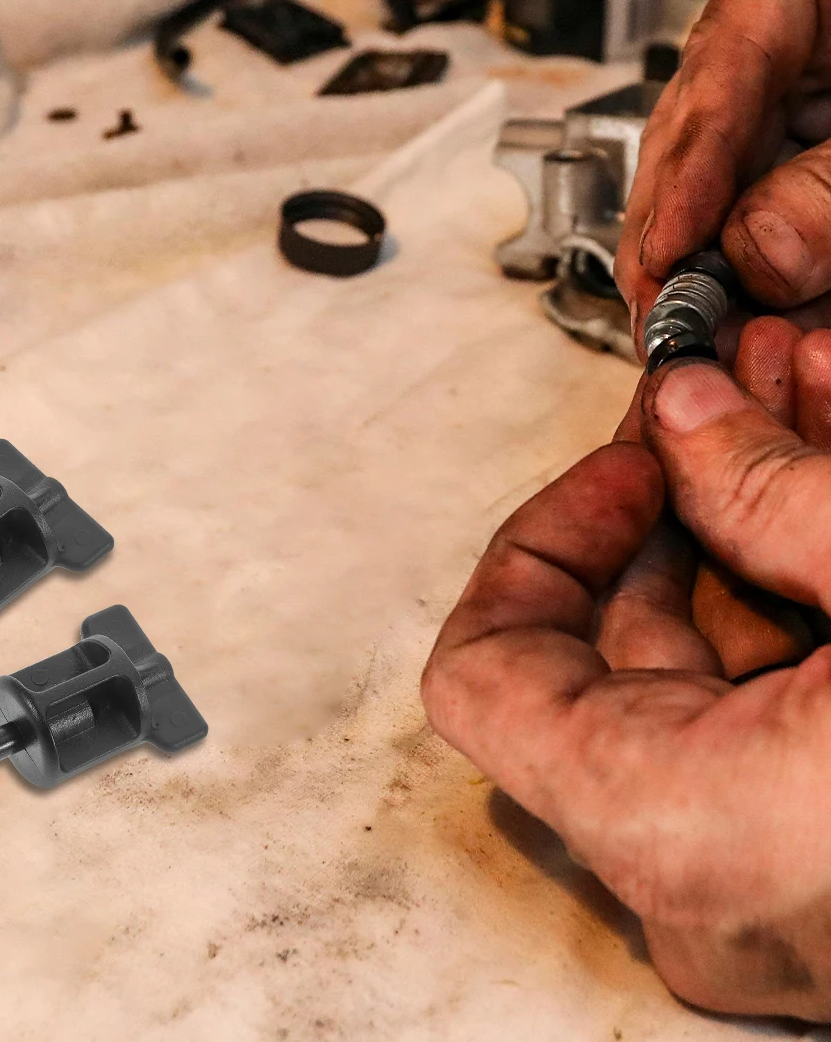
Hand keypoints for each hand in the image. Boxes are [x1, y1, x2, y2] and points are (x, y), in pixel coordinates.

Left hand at [422, 328, 830, 1018]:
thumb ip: (773, 487)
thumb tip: (684, 406)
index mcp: (678, 821)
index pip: (487, 672)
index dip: (541, 544)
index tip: (625, 464)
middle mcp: (706, 883)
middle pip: (610, 657)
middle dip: (677, 500)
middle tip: (735, 389)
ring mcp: (776, 896)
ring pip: (707, 684)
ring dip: (749, 535)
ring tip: (806, 403)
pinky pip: (774, 729)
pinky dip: (802, 612)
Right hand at [617, 0, 830, 332]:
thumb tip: (755, 250)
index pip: (727, 58)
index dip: (689, 168)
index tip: (665, 250)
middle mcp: (789, 13)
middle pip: (704, 129)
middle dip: (682, 230)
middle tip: (661, 310)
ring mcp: (798, 72)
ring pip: (727, 178)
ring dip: (716, 260)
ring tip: (696, 325)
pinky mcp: (812, 134)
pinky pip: (772, 201)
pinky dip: (768, 263)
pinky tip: (749, 312)